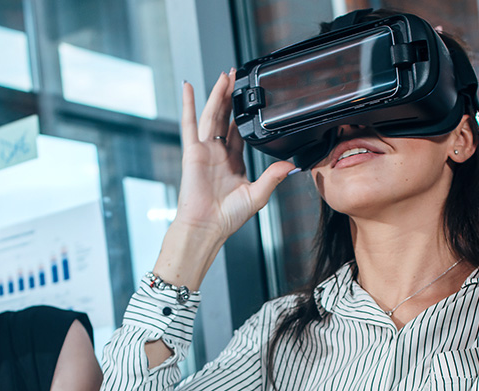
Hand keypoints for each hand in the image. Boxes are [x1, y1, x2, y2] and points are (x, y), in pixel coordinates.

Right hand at [172, 71, 294, 244]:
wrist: (207, 226)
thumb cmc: (227, 217)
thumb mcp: (258, 195)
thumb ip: (273, 177)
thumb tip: (290, 165)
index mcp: (232, 162)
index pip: (239, 131)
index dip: (242, 114)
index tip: (249, 99)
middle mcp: (217, 153)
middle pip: (224, 116)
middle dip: (230, 96)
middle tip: (236, 76)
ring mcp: (204, 150)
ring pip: (211, 114)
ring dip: (217, 94)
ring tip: (224, 75)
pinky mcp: (192, 151)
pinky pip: (188, 123)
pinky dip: (188, 104)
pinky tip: (188, 86)